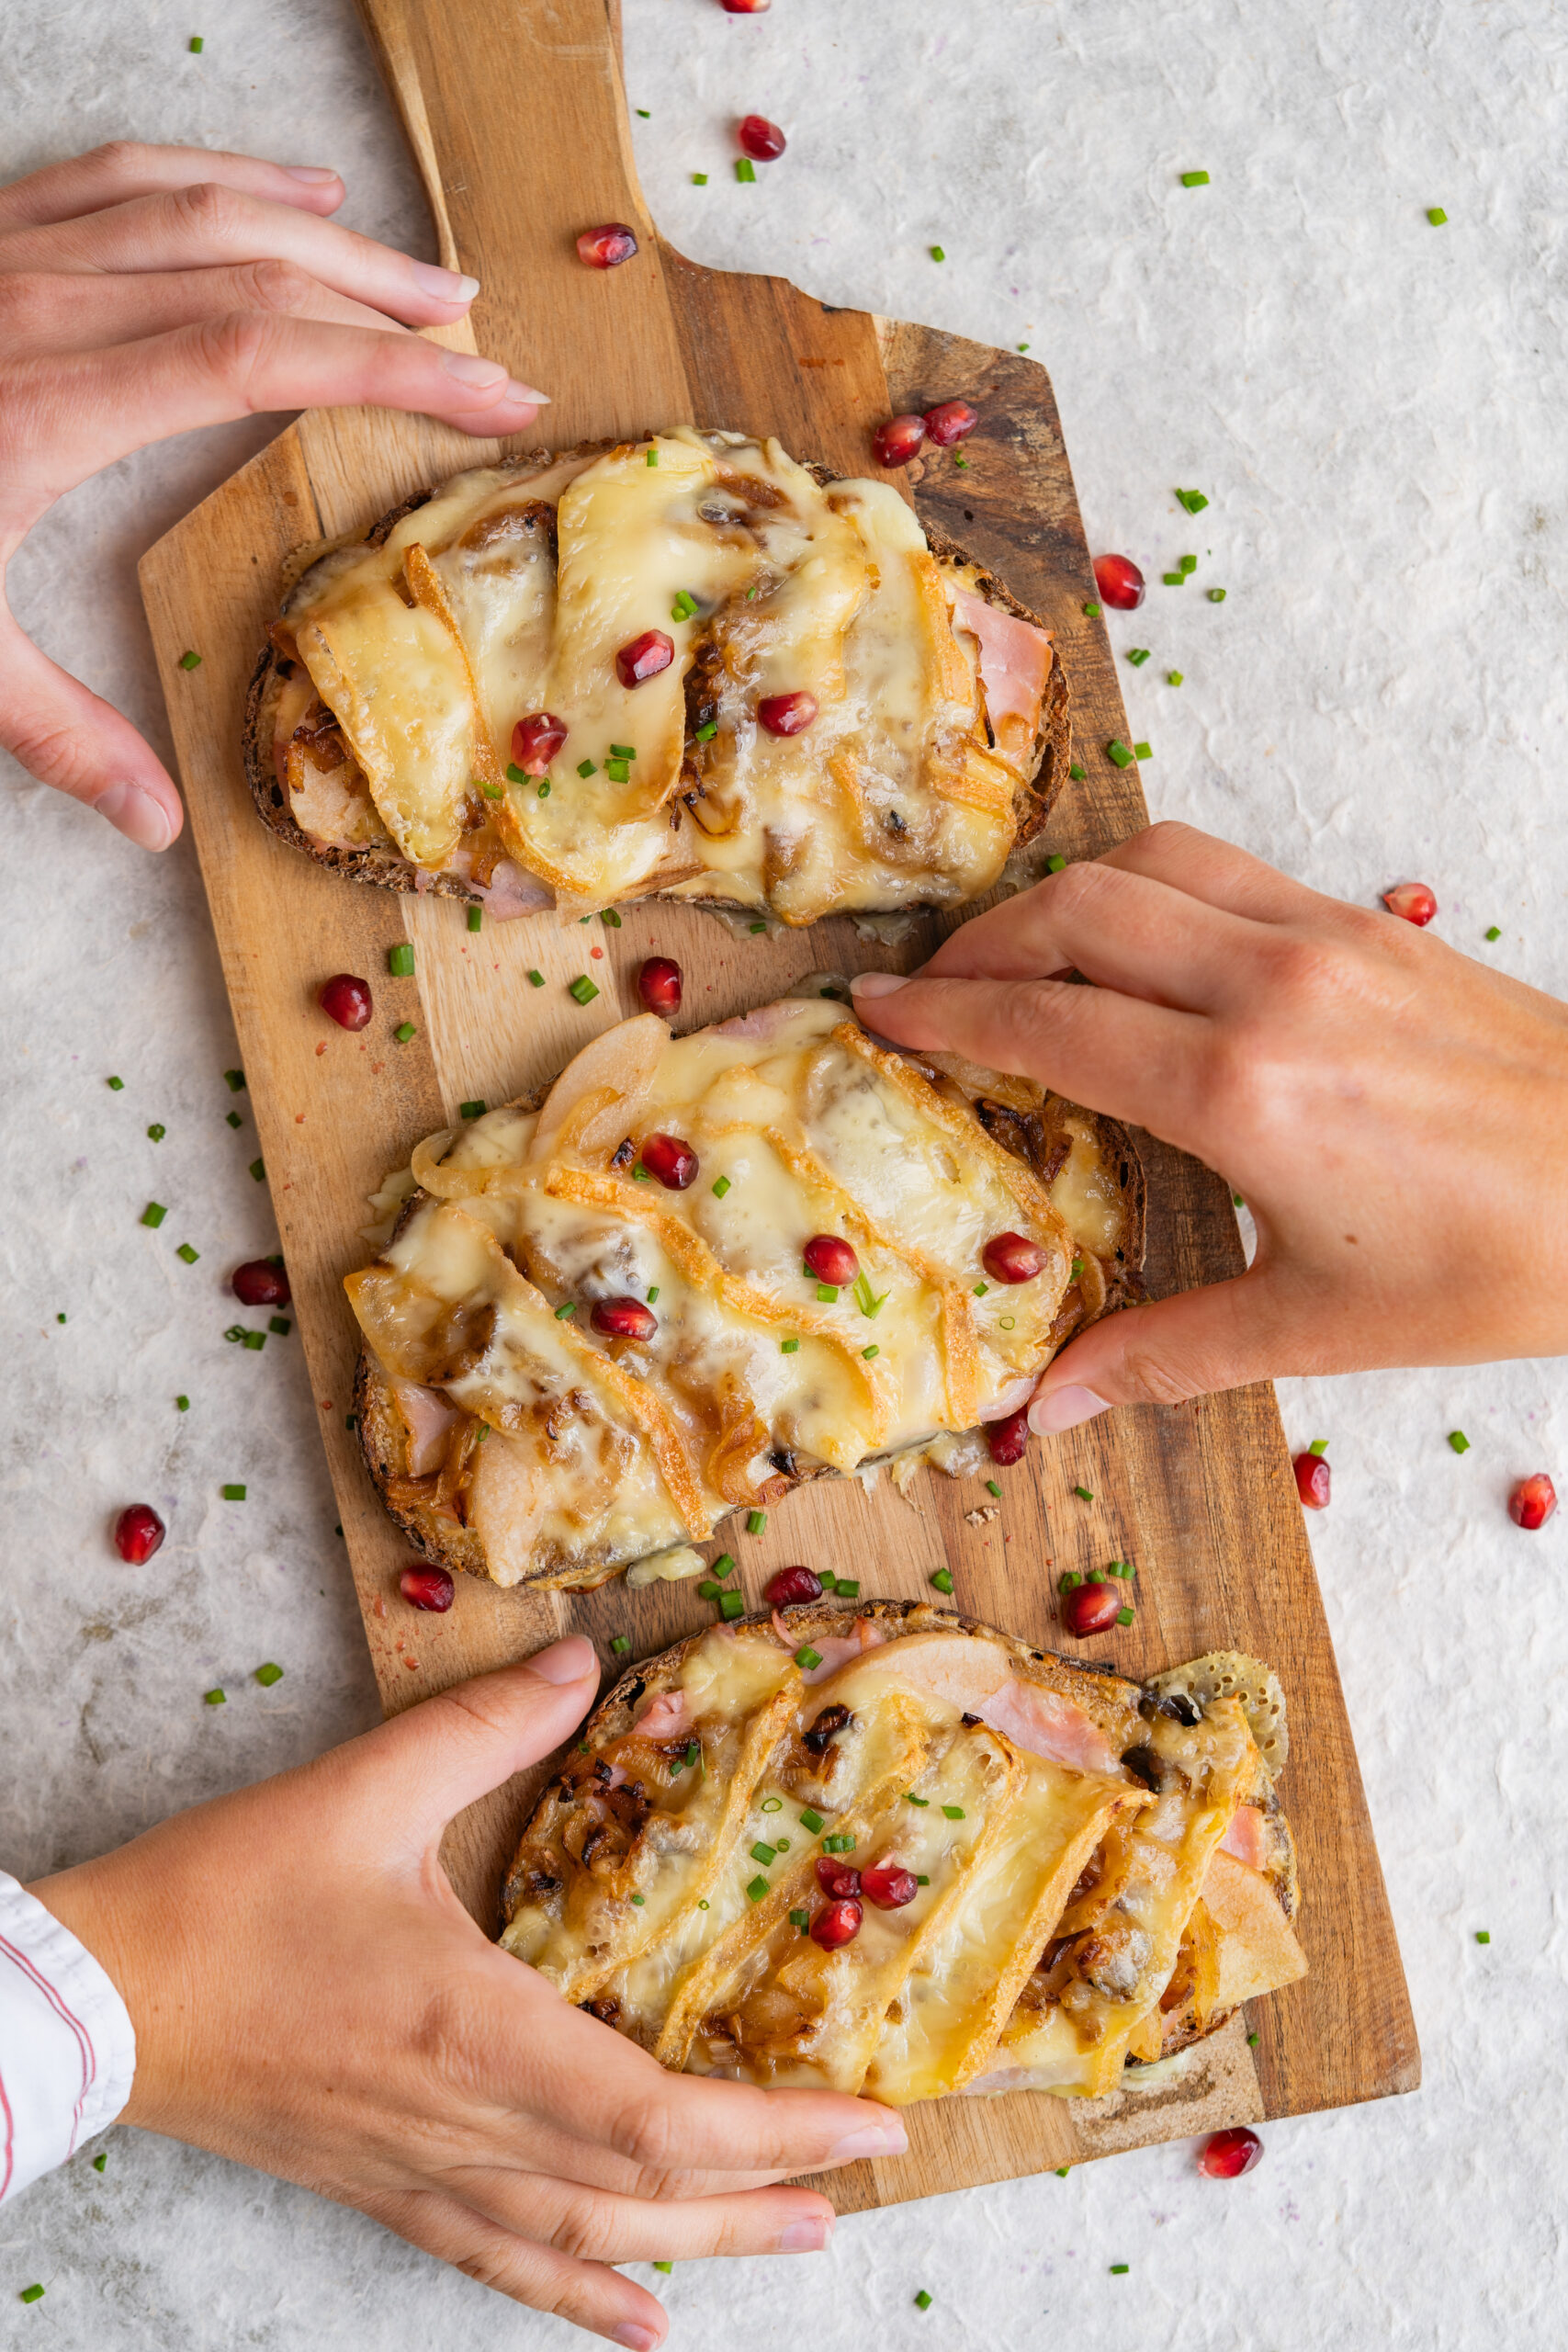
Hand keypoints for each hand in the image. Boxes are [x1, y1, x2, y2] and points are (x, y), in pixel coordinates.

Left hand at [0, 142, 546, 850]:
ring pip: (202, 208)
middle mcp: (45, 305)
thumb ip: (55, 731)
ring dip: (326, 235)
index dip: (391, 373)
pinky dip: (220, 178)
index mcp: (52, 403)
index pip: (262, 357)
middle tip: (484, 345)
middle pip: (257, 268)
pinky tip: (281, 192)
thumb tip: (158, 826)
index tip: (489, 393)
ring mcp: (12, 254)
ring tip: (421, 275)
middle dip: (387, 303)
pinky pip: (125, 180)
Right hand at [33, 1637, 900, 2347]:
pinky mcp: (383, 2186)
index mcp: (474, 2028)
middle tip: (865, 2186)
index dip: (776, 2128)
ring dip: (702, 2246)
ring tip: (798, 2246)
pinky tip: (636, 2327)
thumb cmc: (225, 1899)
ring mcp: (422, 2169)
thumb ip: (484, 1723)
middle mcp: (464, 2122)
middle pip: (647, 2190)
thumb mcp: (361, 1787)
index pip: (658, 2114)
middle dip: (769, 2189)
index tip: (870, 2124)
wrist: (100, 2000)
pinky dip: (578, 2296)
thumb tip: (580, 1657)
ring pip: (587, 2235)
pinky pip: (499, 2259)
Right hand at [852, 822, 1567, 1425]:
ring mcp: (1328, 936)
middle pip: (1078, 910)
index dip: (945, 1013)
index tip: (876, 1010)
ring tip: (1017, 956)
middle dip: (982, 943)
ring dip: (1062, 897)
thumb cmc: (1498, 1265)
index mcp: (1244, 1088)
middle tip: (929, 991)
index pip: (1048, 1021)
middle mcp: (1274, 986)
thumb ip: (1160, 1352)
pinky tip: (1134, 944)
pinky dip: (1147, 885)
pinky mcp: (1368, 923)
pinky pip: (1222, 866)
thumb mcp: (1315, 1325)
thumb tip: (1044, 1410)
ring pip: (1149, 859)